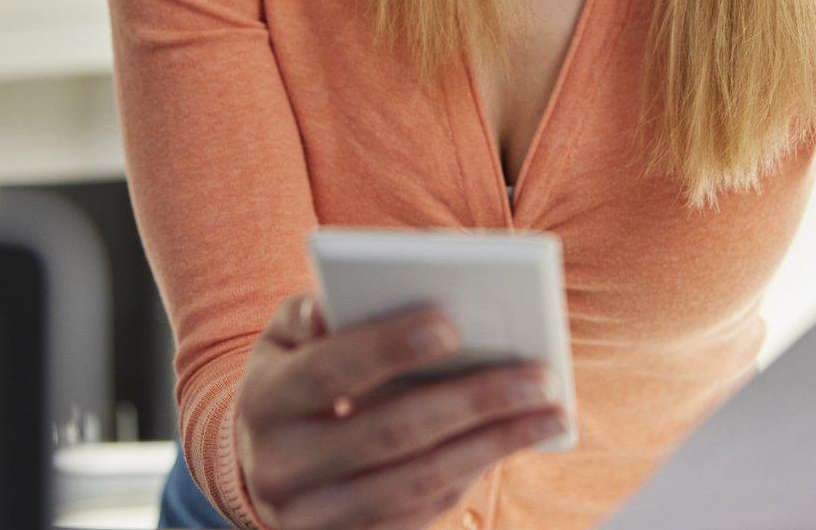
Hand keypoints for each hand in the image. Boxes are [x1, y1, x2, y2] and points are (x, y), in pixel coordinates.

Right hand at [231, 292, 567, 529]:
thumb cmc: (294, 379)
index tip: (451, 323)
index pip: (327, 370)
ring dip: (493, 446)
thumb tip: (333, 306)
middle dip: (472, 401)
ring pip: (417, 483)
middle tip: (540, 376)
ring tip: (551, 412)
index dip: (387, 347)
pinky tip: (515, 441)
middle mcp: (281, 468)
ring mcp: (313, 518)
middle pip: (388, 433)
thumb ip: (308, 315)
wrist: (264, 466)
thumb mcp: (283, 340)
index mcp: (264, 401)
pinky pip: (422, 514)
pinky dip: (473, 474)